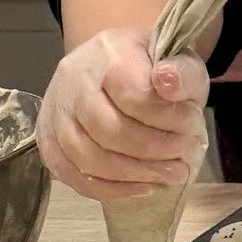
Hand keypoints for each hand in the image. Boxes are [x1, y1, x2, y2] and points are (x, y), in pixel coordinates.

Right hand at [39, 28, 209, 200]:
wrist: (115, 65)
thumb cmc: (152, 66)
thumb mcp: (180, 60)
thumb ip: (182, 73)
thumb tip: (168, 82)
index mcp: (109, 54)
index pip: (133, 96)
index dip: (167, 119)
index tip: (193, 126)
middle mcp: (73, 81)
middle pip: (108, 131)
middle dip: (153, 151)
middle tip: (185, 159)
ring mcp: (55, 113)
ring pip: (87, 157)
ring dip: (134, 174)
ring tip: (170, 175)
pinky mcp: (48, 141)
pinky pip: (72, 175)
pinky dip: (111, 188)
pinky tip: (143, 187)